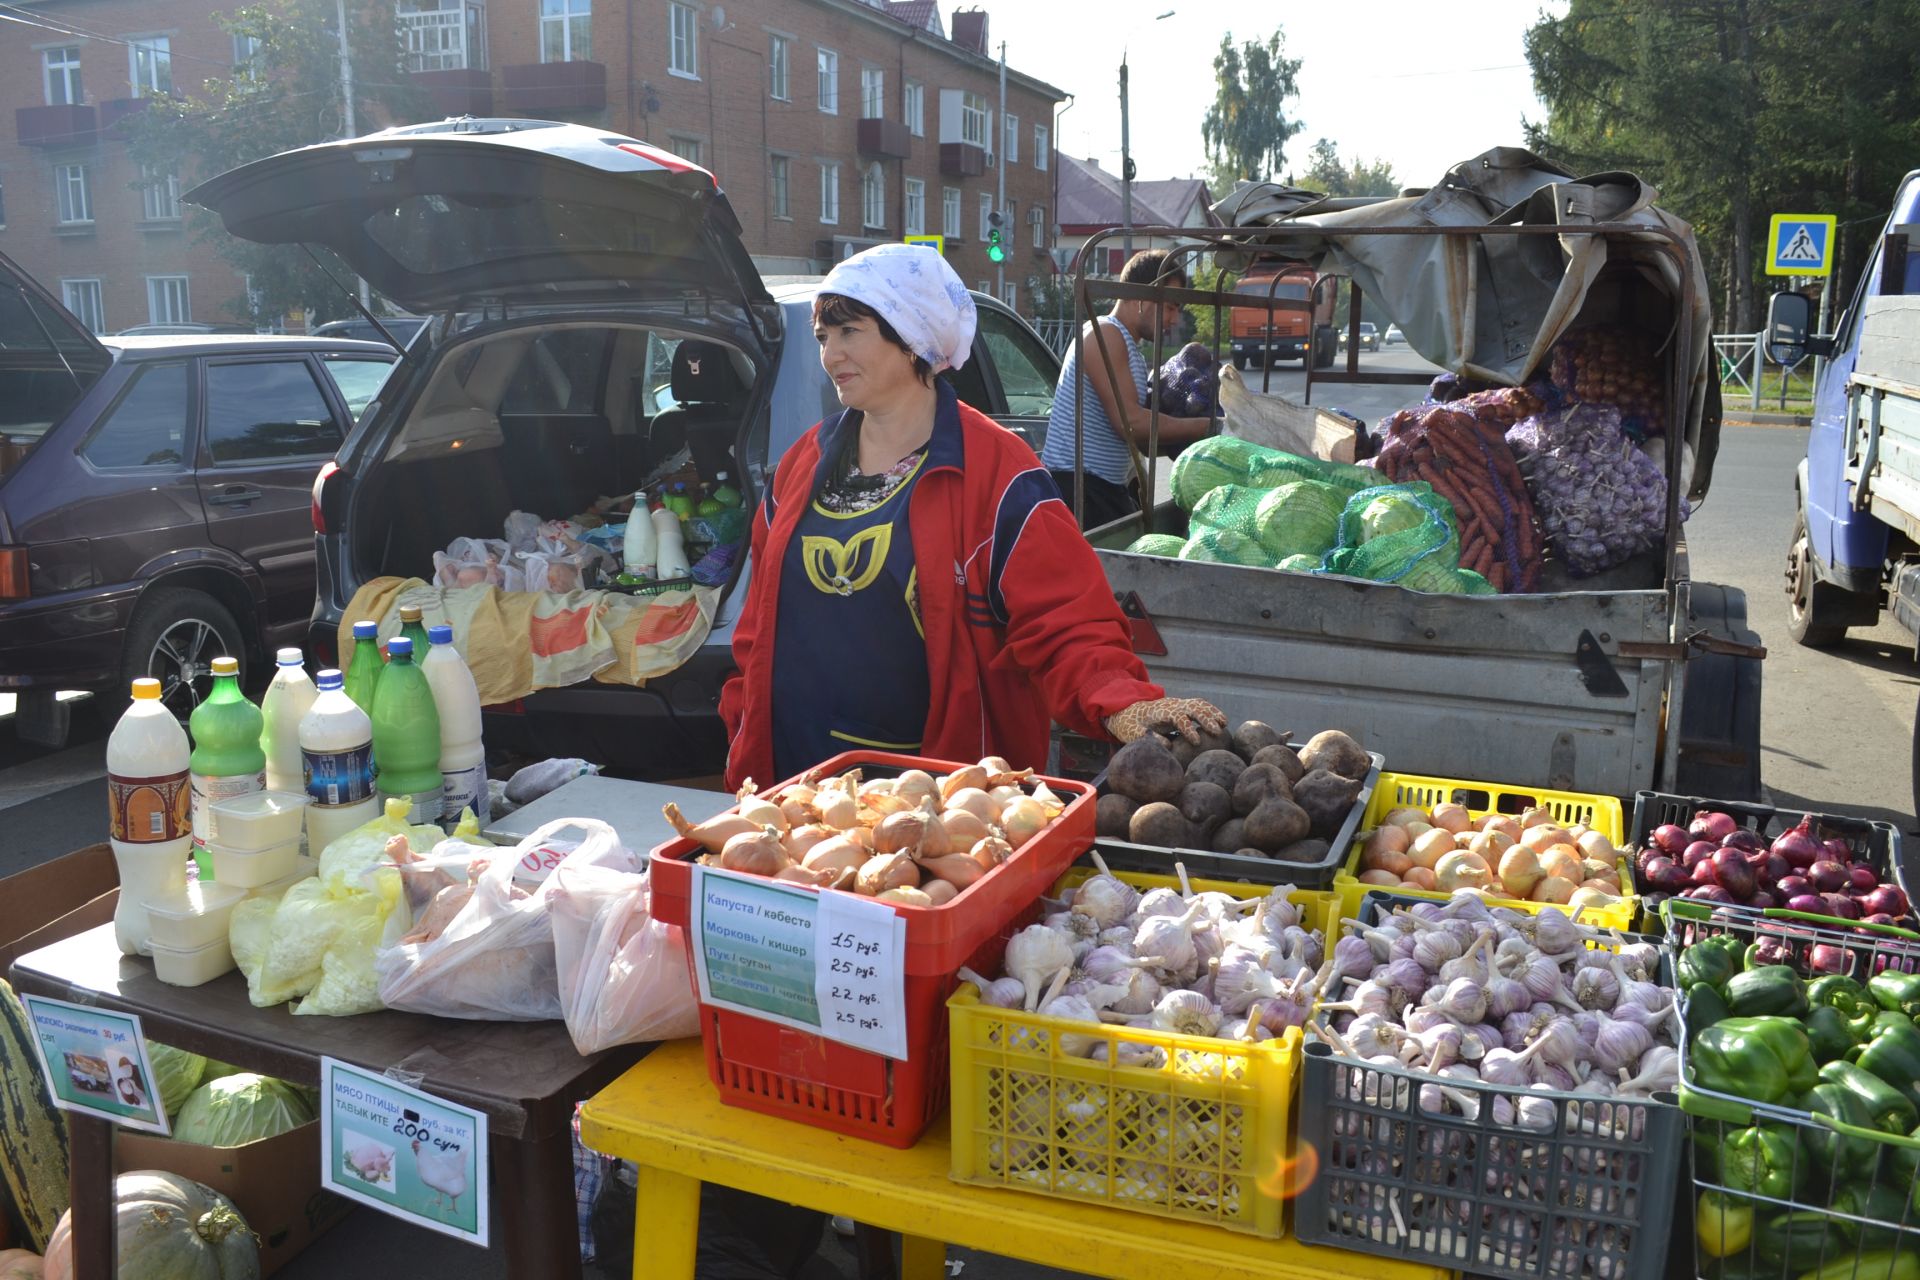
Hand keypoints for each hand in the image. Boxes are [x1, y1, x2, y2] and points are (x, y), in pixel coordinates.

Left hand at [1106, 697, 1227, 744]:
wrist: (1126, 710)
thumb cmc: (1129, 725)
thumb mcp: (1132, 733)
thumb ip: (1148, 737)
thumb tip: (1168, 745)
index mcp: (1159, 712)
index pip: (1177, 717)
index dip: (1188, 728)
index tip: (1196, 742)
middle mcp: (1171, 705)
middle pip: (1192, 707)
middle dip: (1206, 719)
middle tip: (1217, 733)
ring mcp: (1177, 704)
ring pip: (1198, 704)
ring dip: (1212, 713)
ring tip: (1224, 725)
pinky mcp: (1181, 706)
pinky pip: (1199, 705)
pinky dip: (1211, 710)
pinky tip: (1221, 720)